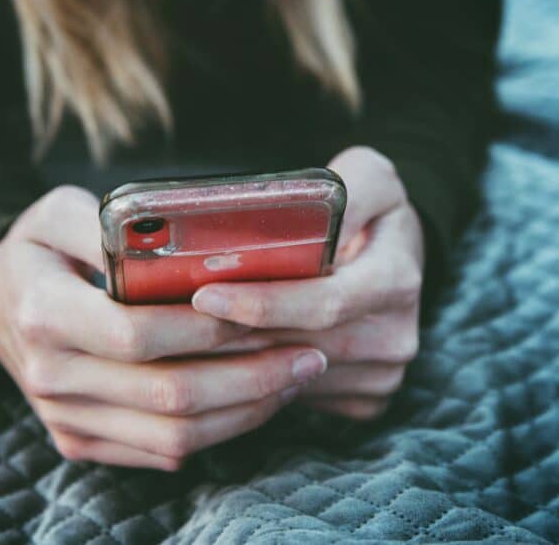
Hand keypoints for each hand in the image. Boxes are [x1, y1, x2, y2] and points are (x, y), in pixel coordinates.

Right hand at [0, 186, 327, 469]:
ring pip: (172, 436)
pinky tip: (254, 399)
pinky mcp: (82, 439)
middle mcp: (52, 376)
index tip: (267, 313)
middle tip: (307, 353)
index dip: (208, 329)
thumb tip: (174, 238)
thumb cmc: (37, 251)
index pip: (138, 333)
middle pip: (167, 394)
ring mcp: (66, 417)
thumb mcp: (54, 212)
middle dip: (249, 376)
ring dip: (244, 410)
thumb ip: (107, 220)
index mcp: (45, 314)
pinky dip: (218, 431)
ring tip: (294, 377)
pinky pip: (161, 452)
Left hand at [192, 146, 423, 419]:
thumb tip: (305, 218)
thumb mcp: (370, 177)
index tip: (206, 294)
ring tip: (189, 335)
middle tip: (176, 321)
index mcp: (396, 278)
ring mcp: (382, 372)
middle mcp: (396, 335)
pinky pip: (302, 395)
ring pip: (294, 376)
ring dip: (239, 360)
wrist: (397, 254)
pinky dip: (262, 380)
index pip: (324, 302)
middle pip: (300, 345)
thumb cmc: (373, 211)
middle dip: (234, 336)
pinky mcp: (365, 396)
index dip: (263, 303)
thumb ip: (345, 189)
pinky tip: (227, 354)